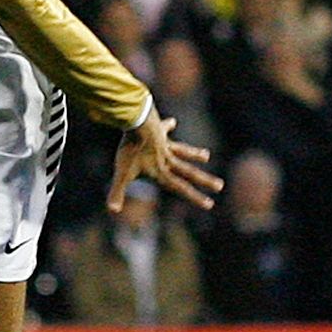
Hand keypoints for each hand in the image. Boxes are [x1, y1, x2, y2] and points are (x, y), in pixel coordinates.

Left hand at [107, 114, 223, 212]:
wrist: (138, 121)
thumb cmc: (129, 149)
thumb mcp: (121, 173)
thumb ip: (117, 193)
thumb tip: (111, 210)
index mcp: (161, 171)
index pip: (180, 188)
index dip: (195, 197)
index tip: (210, 204)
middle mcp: (167, 159)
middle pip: (189, 172)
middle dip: (205, 180)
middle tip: (220, 186)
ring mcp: (165, 145)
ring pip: (183, 151)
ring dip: (194, 154)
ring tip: (207, 156)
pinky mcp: (158, 132)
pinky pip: (165, 130)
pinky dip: (167, 126)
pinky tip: (173, 122)